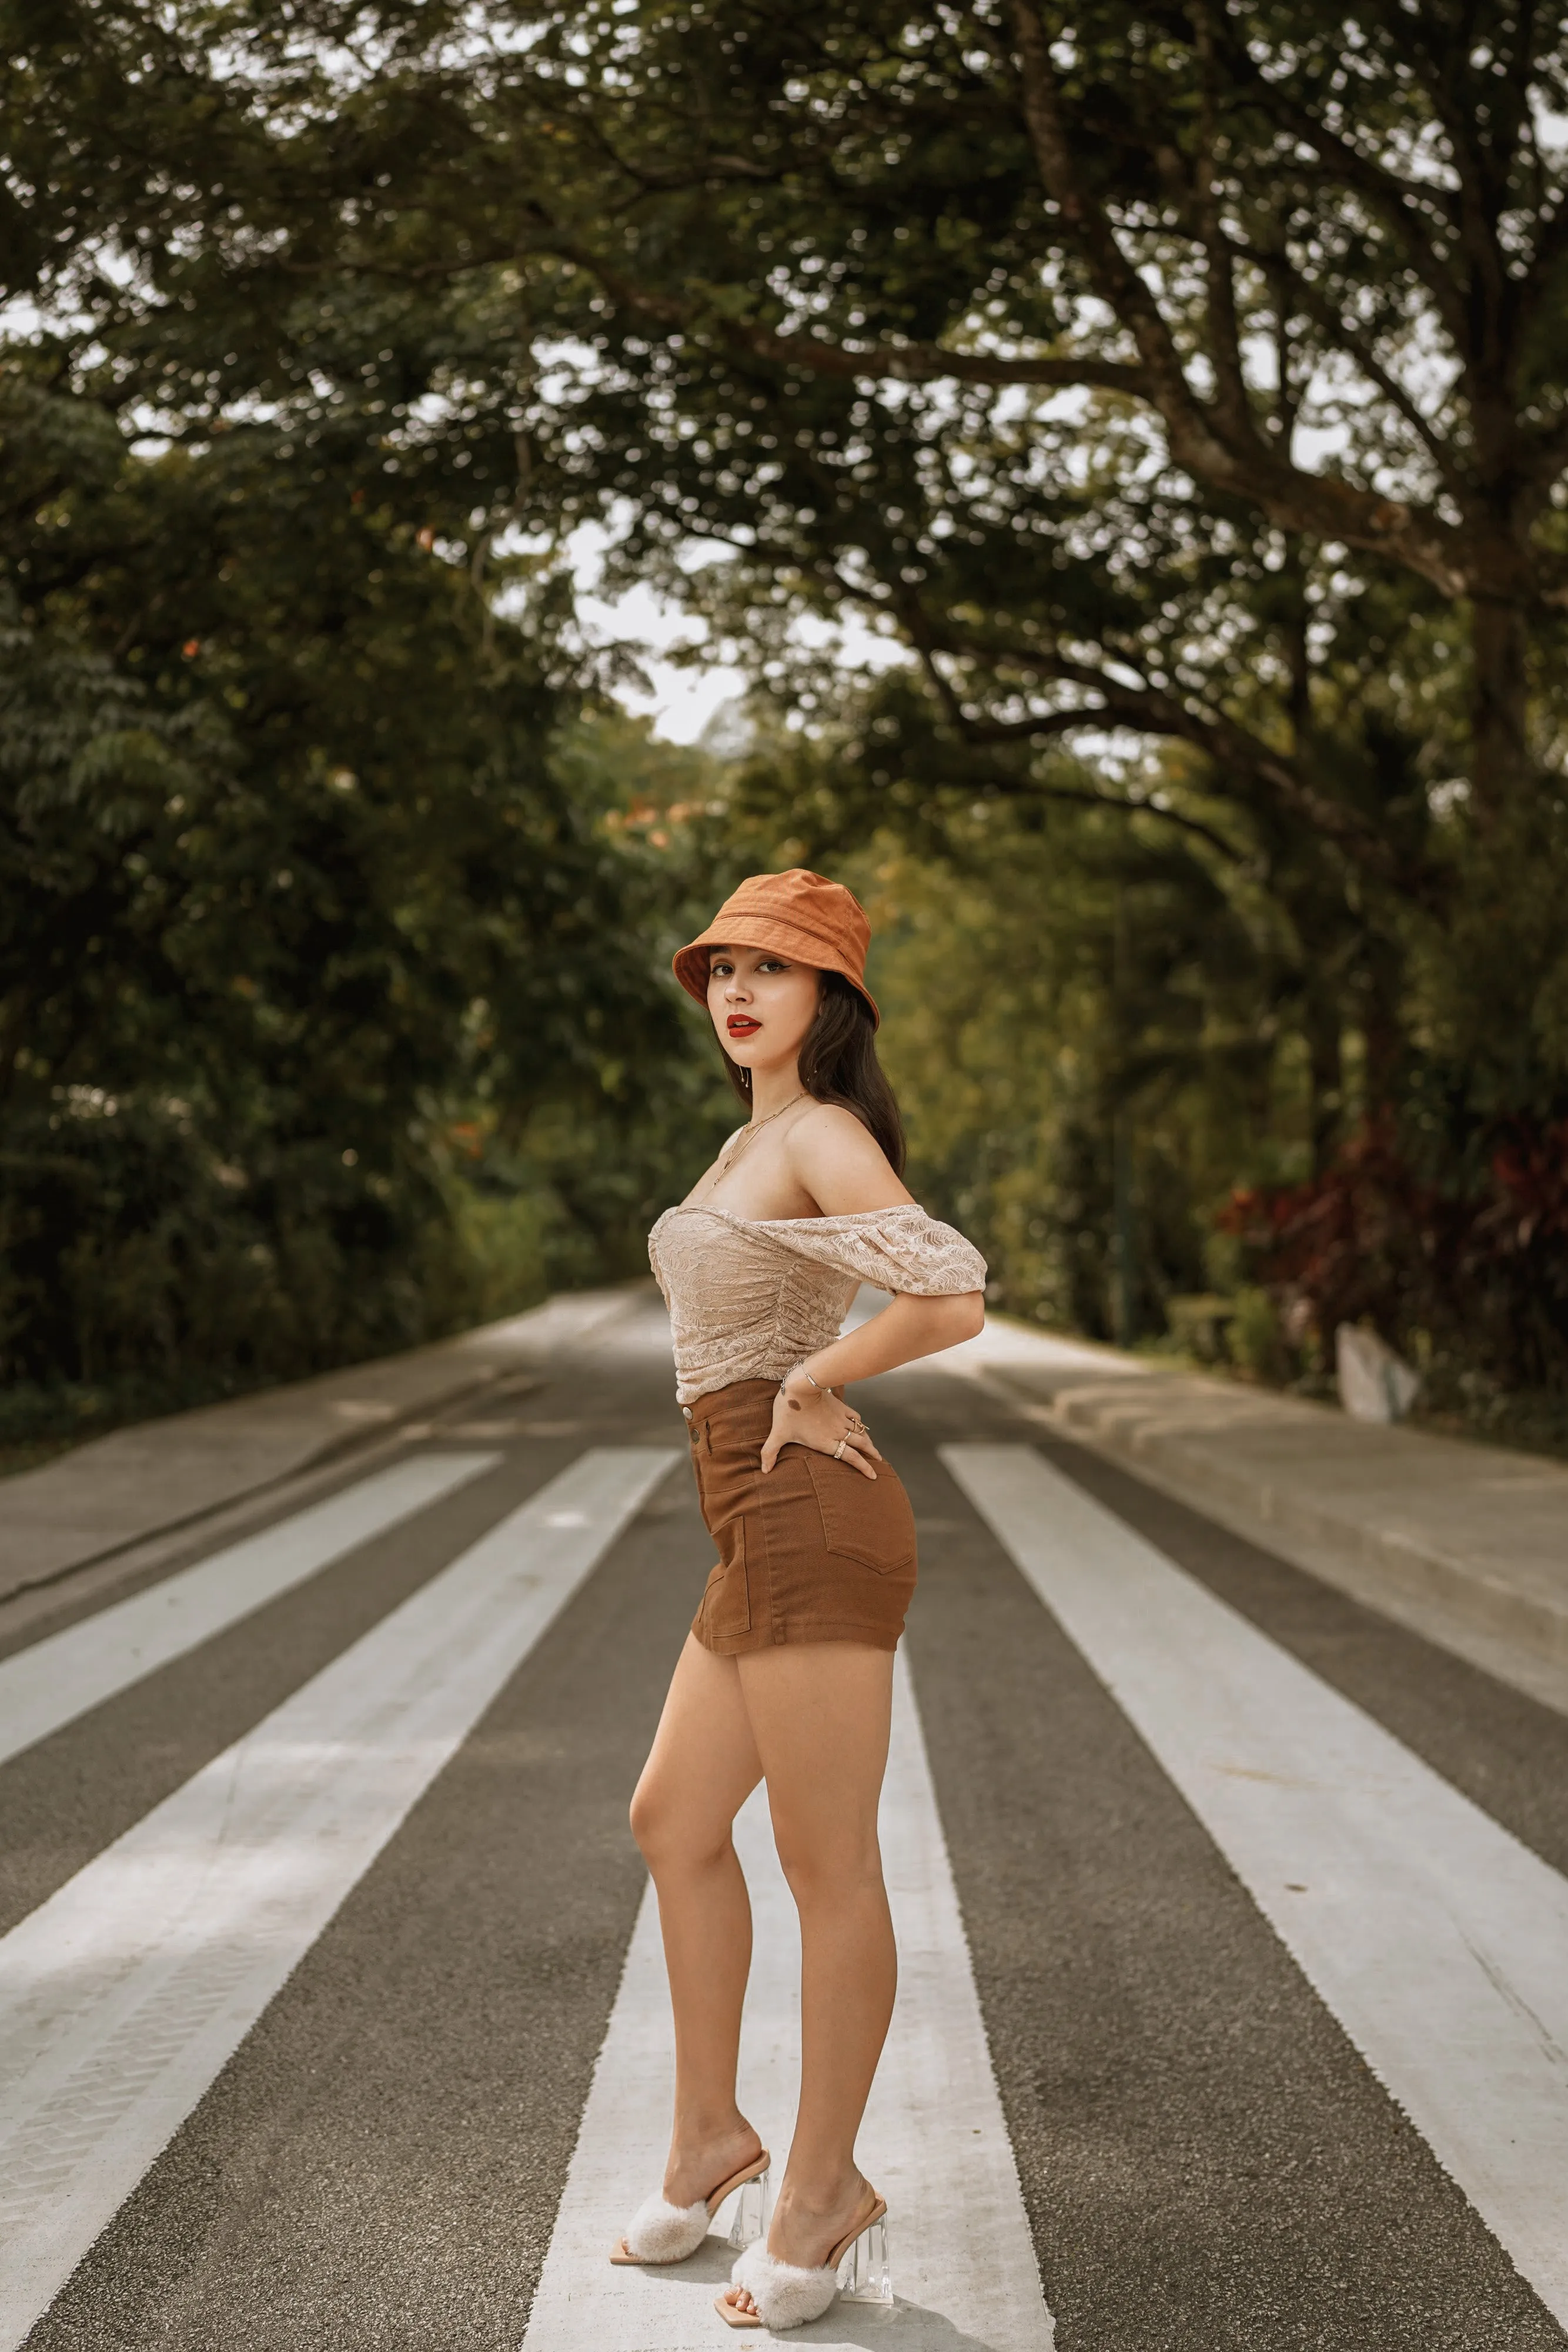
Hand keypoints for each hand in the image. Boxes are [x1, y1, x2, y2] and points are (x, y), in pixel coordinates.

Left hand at [760, 1369, 881, 1479]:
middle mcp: (838, 1432)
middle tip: (880, 1462)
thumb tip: (764, 1471)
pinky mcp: (841, 1406)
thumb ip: (770, 1452)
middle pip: (861, 1445)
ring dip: (869, 1441)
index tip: (873, 1475)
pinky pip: (855, 1417)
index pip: (850, 1457)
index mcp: (826, 1442)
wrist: (802, 1385)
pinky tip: (862, 1425)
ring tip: (874, 1448)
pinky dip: (861, 1423)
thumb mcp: (778, 1433)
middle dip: (872, 1455)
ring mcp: (841, 1419)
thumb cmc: (789, 1411)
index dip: (863, 1467)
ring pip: (861, 1432)